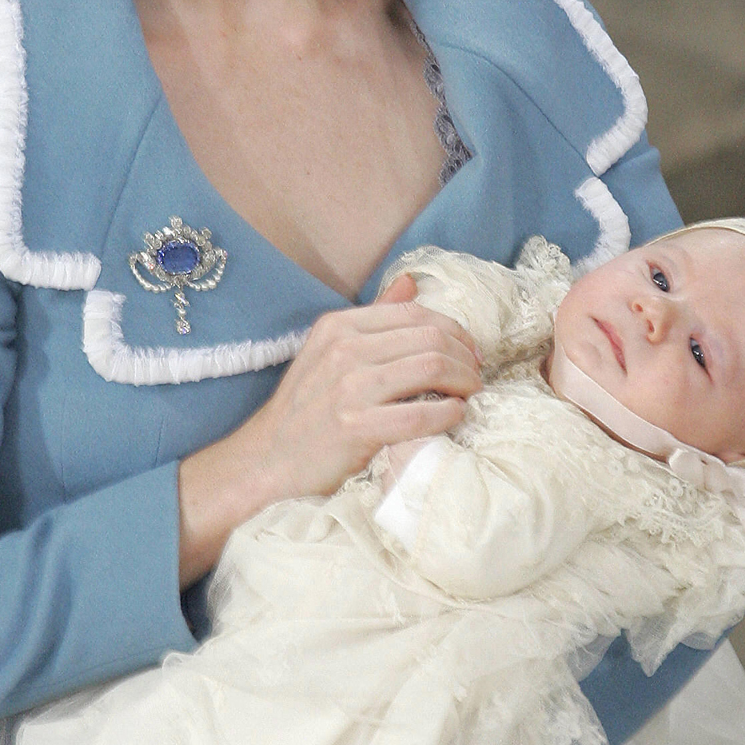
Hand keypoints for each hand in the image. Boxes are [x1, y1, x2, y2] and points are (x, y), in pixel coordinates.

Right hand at [178, 273, 481, 579]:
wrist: (268, 461)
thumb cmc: (305, 410)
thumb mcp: (329, 352)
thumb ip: (373, 318)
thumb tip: (411, 283)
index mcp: (338, 326)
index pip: (415, 313)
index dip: (453, 330)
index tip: (469, 351)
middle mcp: (343, 350)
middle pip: (430, 338)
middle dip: (465, 356)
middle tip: (476, 376)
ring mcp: (348, 389)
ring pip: (431, 368)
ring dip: (464, 382)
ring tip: (470, 394)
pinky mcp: (356, 428)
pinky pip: (421, 415)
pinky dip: (449, 414)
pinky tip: (455, 416)